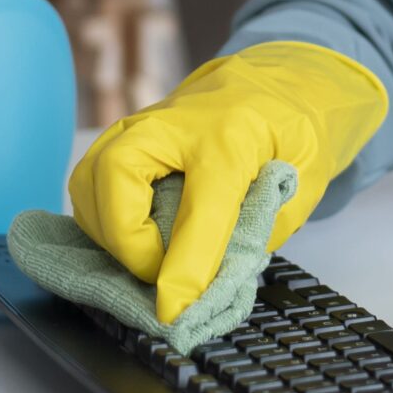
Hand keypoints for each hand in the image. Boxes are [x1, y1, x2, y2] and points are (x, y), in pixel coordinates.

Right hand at [68, 41, 386, 323]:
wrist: (273, 82)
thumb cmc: (291, 133)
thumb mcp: (304, 181)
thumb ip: (263, 228)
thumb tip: (215, 282)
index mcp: (234, 136)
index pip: (202, 208)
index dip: (185, 266)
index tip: (172, 310)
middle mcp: (176, 124)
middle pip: (116, 175)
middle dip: (127, 240)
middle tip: (159, 273)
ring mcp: (142, 125)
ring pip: (89, 179)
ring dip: (108, 233)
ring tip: (150, 257)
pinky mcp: (121, 137)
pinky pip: (88, 182)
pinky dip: (101, 219)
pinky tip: (134, 238)